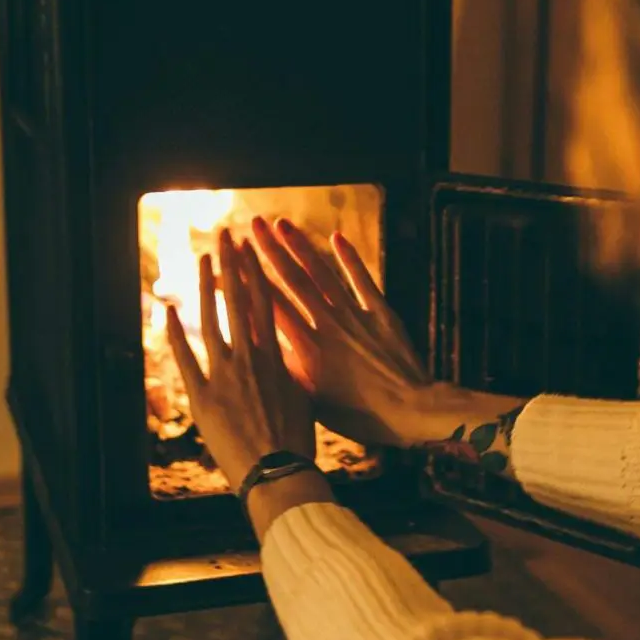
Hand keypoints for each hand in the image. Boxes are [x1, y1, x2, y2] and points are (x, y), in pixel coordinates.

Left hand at [165, 230, 316, 495]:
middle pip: (239, 301)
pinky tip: (166, 309)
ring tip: (201, 260)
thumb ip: (291, 372)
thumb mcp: (304, 399)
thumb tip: (289, 355)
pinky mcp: (202, 398)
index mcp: (277, 359)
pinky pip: (184, 358)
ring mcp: (223, 376)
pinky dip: (174, 332)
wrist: (279, 473)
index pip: (266, 304)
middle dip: (231, 264)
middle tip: (225, 236)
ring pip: (211, 320)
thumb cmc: (297, 442)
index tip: (251, 249)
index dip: (257, 273)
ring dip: (205, 287)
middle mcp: (250, 360)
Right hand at [251, 217, 437, 447]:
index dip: (247, 281)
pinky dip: (349, 258)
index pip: (269, 306)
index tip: (229, 260)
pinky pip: (361, 279)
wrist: (410, 412)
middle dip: (268, 250)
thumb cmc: (360, 417)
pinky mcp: (381, 313)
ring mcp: (355, 315)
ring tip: (280, 223)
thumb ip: (291, 373)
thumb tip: (266, 350)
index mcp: (307, 349)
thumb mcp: (315, 402)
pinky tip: (336, 237)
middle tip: (249, 225)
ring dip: (300, 246)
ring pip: (322, 273)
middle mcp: (328, 325)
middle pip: (292, 280)